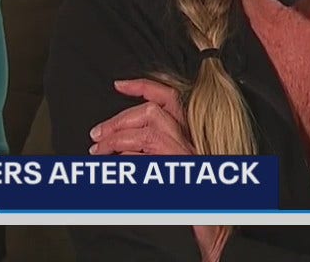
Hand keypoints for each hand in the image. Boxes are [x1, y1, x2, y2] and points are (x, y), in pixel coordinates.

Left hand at [88, 78, 224, 260]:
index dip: (142, 85)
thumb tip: (120, 141)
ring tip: (98, 150)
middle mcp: (189, 141)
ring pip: (146, 133)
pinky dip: (126, 159)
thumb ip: (152, 147)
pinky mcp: (175, 173)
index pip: (167, 97)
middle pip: (151, 112)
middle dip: (119, 120)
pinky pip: (145, 159)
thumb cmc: (192, 196)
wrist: (212, 225)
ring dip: (116, 139)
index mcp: (189, 133)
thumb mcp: (174, 161)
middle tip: (97, 134)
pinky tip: (114, 165)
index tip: (118, 84)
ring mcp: (184, 156)